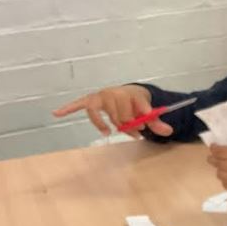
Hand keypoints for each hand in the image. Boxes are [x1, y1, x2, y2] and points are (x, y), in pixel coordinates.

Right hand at [52, 85, 172, 137]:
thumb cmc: (137, 104)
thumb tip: (169, 131)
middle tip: (134, 132)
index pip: (135, 108)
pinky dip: (68, 108)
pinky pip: (78, 104)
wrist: (129, 93)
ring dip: (109, 124)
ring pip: (103, 114)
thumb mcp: (149, 112)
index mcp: (130, 93)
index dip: (141, 120)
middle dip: (128, 126)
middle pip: (119, 115)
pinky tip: (56, 113)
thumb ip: (157, 122)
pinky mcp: (90, 101)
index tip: (143, 128)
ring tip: (111, 131)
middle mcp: (114, 93)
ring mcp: (101, 96)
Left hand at [207, 146, 226, 197]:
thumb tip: (221, 150)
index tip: (213, 147)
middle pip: (218, 163)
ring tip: (225, 168)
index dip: (215, 148)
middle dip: (214, 159)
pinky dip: (226, 180)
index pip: (221, 152)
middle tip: (213, 158)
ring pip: (220, 174)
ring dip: (221, 170)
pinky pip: (225, 185)